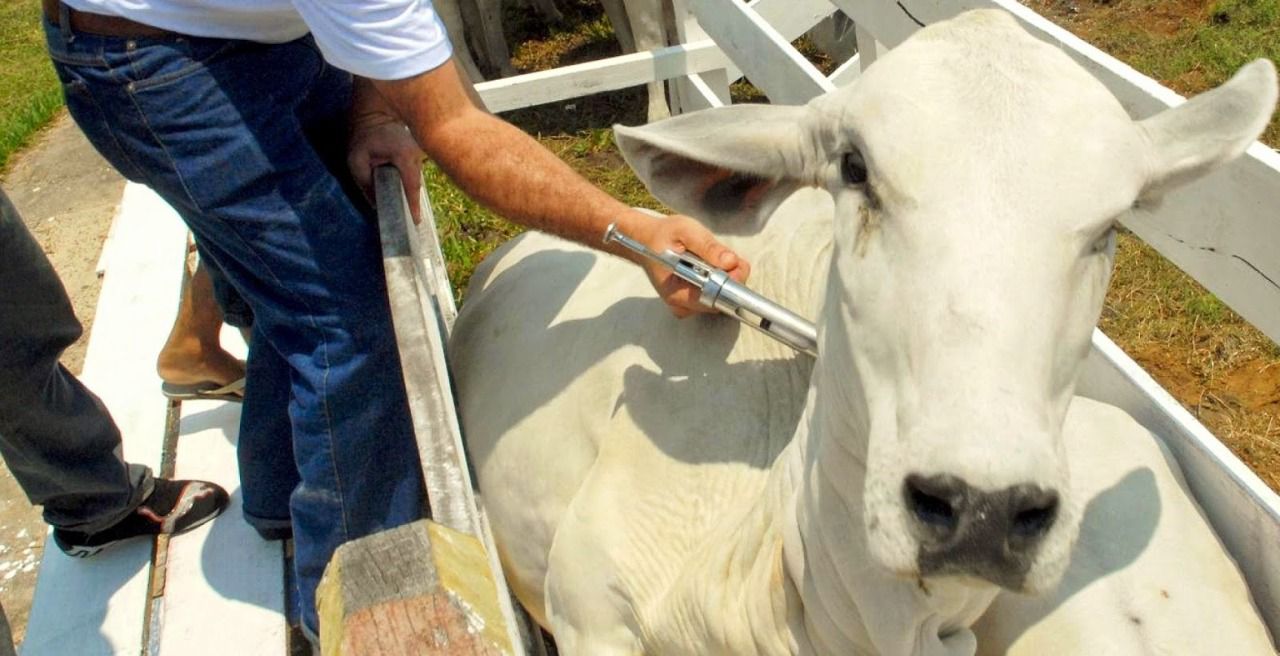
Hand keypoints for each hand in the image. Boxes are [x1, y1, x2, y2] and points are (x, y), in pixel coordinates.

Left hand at [347, 112, 426, 222]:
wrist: (375, 112)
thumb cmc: (364, 135)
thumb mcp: (356, 159)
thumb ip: (364, 183)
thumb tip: (375, 205)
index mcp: (404, 156)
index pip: (412, 185)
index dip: (413, 205)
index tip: (415, 221)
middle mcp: (416, 155)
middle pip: (415, 184)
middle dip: (411, 202)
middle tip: (409, 221)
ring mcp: (419, 154)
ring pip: (415, 179)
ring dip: (409, 193)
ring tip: (406, 210)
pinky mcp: (417, 154)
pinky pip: (413, 173)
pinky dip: (408, 184)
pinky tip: (402, 193)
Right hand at [627, 214, 750, 317]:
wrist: (647, 240)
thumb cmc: (662, 235)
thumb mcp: (684, 230)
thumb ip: (707, 246)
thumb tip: (730, 262)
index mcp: (676, 293)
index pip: (713, 299)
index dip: (730, 282)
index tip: (733, 263)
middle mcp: (682, 305)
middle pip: (721, 300)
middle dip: (729, 277)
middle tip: (721, 254)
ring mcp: (688, 305)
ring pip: (721, 297)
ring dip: (725, 276)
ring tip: (709, 257)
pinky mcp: (694, 301)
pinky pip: (717, 294)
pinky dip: (720, 278)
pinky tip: (709, 264)